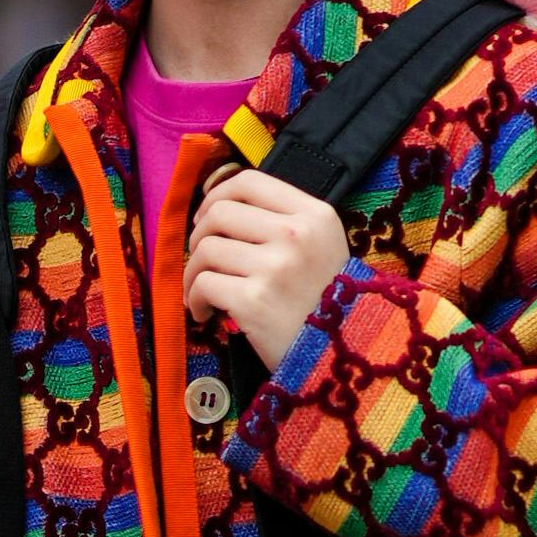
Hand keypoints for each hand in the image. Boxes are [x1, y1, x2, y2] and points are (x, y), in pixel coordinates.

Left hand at [181, 167, 347, 366]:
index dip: (217, 195)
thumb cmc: (326, 303)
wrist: (342, 356)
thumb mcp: (321, 248)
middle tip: (203, 260)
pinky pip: (202, 284)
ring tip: (205, 292)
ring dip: (194, 272)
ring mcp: (275, 267)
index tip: (207, 218)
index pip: (250, 181)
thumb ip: (281, 222)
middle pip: (220, 213)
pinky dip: (195, 299)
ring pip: (205, 249)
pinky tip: (206, 313)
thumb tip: (218, 206)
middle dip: (199, 236)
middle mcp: (296, 234)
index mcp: (314, 215)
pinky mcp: (254, 300)